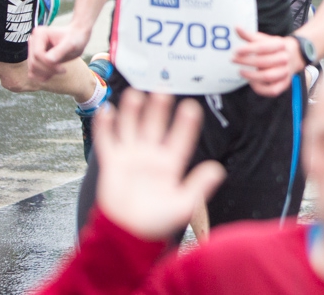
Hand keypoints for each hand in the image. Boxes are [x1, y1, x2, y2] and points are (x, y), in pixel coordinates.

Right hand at [28, 20, 89, 81]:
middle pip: (34, 63)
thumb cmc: (75, 38)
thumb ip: (61, 51)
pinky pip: (32, 73)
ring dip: (46, 74)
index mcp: (39, 34)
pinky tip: (54, 72)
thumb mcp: (71, 44)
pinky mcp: (34, 58)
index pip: (37, 55)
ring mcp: (32, 50)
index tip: (63, 69)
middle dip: (48, 70)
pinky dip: (42, 76)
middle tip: (63, 70)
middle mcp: (33, 41)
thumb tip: (49, 60)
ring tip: (60, 70)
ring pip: (32, 69)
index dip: (48, 64)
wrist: (76, 37)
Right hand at [92, 91, 225, 241]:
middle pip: (156, 125)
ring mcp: (131, 157)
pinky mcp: (112, 163)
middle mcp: (152, 155)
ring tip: (136, 94)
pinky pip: (107, 141)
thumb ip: (198, 186)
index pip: (181, 138)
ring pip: (132, 127)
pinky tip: (107, 110)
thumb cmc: (157, 222)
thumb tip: (218, 170)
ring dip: (133, 111)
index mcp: (172, 163)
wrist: (127, 233)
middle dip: (159, 109)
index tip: (191, 107)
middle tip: (162, 91)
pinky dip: (105, 125)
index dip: (186, 123)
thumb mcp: (183, 205)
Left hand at [233, 28, 303, 97]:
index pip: (263, 47)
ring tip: (241, 72)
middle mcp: (284, 58)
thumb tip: (236, 27)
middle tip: (233, 60)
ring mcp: (285, 72)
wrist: (294, 56)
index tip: (236, 51)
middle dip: (246, 61)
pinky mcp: (284, 83)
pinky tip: (252, 83)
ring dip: (252, 76)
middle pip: (264, 62)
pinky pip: (272, 90)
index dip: (248, 49)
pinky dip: (261, 89)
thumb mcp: (264, 39)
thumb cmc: (274, 48)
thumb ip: (250, 36)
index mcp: (280, 45)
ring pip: (268, 76)